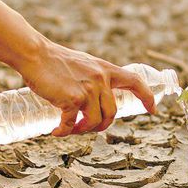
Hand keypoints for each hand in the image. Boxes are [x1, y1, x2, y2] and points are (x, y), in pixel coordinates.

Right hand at [16, 39, 155, 136]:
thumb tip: (96, 98)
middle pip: (112, 113)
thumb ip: (94, 77)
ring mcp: (87, 90)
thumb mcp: (84, 64)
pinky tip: (57, 132)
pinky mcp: (71, 99)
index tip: (153, 110)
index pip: (135, 82)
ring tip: (71, 130)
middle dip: (101, 126)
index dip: (146, 97)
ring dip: (82, 130)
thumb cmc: (55, 61)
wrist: (35, 54)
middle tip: (85, 127)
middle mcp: (100, 79)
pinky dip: (63, 131)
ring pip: (94, 121)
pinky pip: (71, 123)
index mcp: (106, 70)